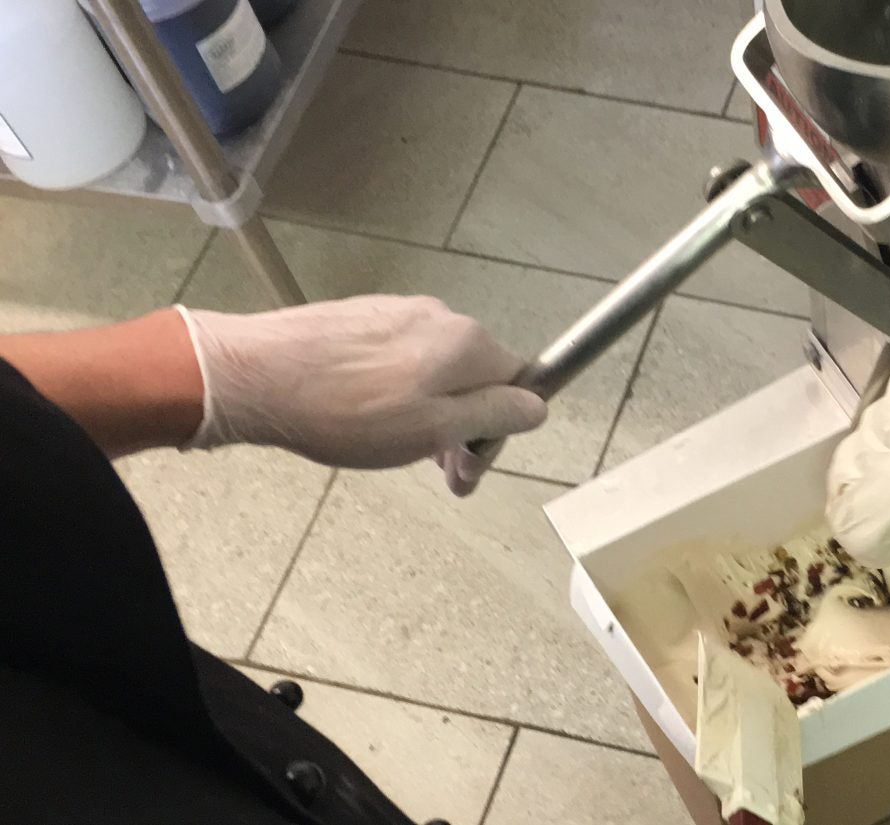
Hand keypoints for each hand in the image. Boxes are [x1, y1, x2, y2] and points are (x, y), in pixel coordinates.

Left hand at [179, 295, 546, 494]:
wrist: (253, 376)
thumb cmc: (349, 413)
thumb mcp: (434, 430)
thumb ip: (493, 415)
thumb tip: (536, 406)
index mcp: (467, 342)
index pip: (517, 383)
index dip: (500, 429)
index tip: (466, 466)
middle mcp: (440, 316)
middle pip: (476, 376)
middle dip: (464, 424)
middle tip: (435, 470)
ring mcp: (397, 312)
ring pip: (435, 369)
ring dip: (429, 410)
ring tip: (391, 445)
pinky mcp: (359, 317)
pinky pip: (398, 358)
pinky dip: (395, 390)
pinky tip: (362, 415)